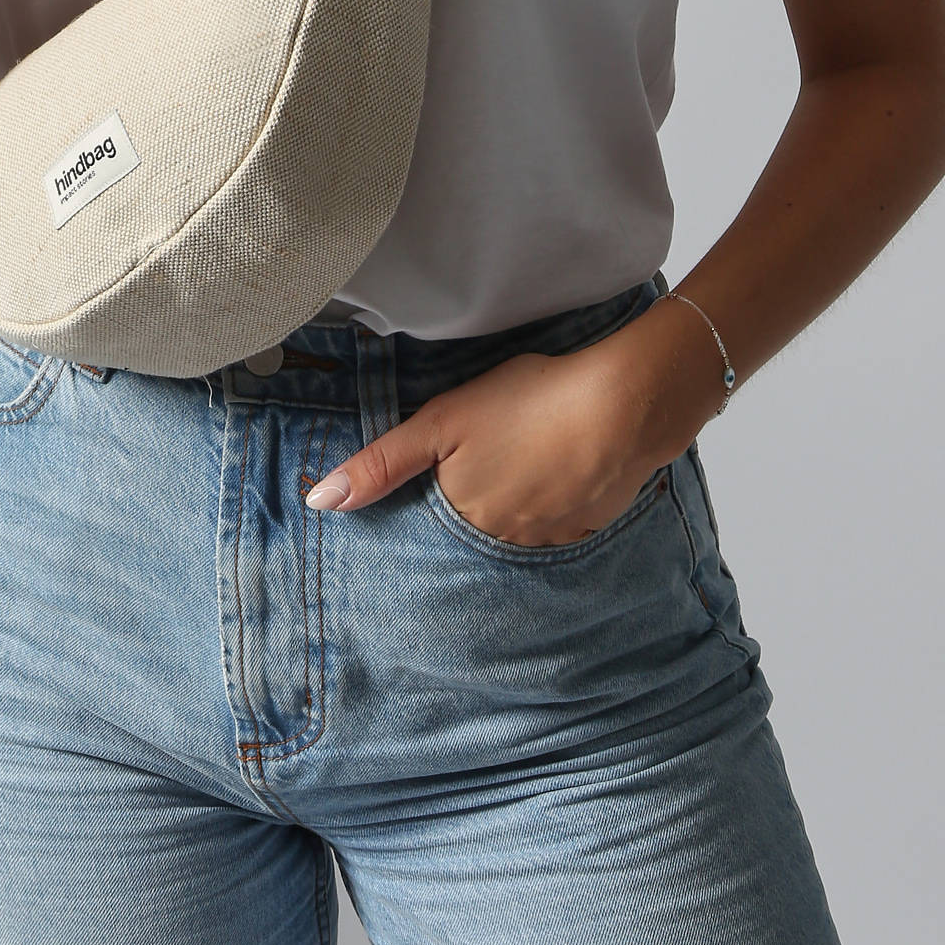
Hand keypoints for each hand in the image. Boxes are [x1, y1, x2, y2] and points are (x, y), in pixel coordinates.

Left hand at [304, 339, 675, 546]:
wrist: (624, 405)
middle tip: (490, 461)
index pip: (428, 528)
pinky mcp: (589, 528)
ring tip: (522, 462)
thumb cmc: (529, 403)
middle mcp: (503, 542)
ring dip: (512, 506)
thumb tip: (320, 503)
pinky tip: (558, 471)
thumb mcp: (441, 421)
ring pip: (515, 531)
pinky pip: (557, 527)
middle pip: (472, 531)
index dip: (429, 502)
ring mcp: (550, 539)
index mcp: (463, 517)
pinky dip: (551, 504)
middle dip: (471, 506)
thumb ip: (381, 464)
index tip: (440, 478)